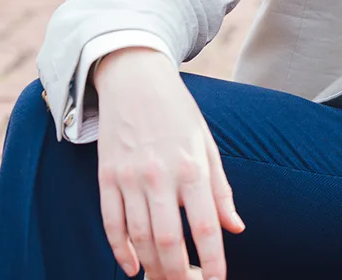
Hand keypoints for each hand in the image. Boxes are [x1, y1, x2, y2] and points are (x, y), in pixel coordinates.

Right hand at [93, 47, 244, 279]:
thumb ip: (220, 190)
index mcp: (192, 167)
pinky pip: (111, 224)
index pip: (204, 226)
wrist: (136, 81)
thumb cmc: (179, 114)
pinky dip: (121, 250)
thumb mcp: (207, 145)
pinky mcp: (107, 178)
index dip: (212, 260)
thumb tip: (235, 228)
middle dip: (177, 273)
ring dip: (151, 267)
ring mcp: (130, 178)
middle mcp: (160, 176)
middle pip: (168, 240)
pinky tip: (132, 266)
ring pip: (139, 237)